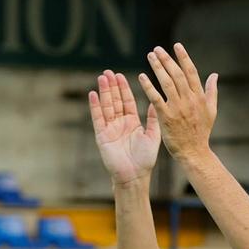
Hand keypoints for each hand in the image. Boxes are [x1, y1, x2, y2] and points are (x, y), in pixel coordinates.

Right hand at [90, 70, 161, 184]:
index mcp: (132, 122)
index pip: (127, 101)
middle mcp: (120, 123)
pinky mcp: (102, 136)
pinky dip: (95, 106)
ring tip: (102, 78)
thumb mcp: (152, 136)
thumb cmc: (145, 160)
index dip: (123, 88)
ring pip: (106, 106)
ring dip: (104, 92)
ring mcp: (110, 129)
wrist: (135, 176)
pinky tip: (93, 94)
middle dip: (112, 86)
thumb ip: (152, 119)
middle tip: (108, 71)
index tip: (120, 75)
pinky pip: (98, 118)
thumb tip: (155, 102)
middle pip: (115, 100)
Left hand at [138, 43, 218, 162]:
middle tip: (157, 49)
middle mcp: (189, 100)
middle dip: (167, 59)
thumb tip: (214, 75)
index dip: (184, 57)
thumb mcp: (211, 111)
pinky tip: (141, 77)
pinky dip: (148, 86)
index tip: (177, 46)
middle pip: (177, 74)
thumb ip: (212, 91)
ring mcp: (178, 108)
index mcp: (200, 97)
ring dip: (158, 67)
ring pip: (167, 82)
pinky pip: (156, 98)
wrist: (194, 152)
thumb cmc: (202, 132)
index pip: (191, 72)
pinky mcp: (167, 117)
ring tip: (150, 56)